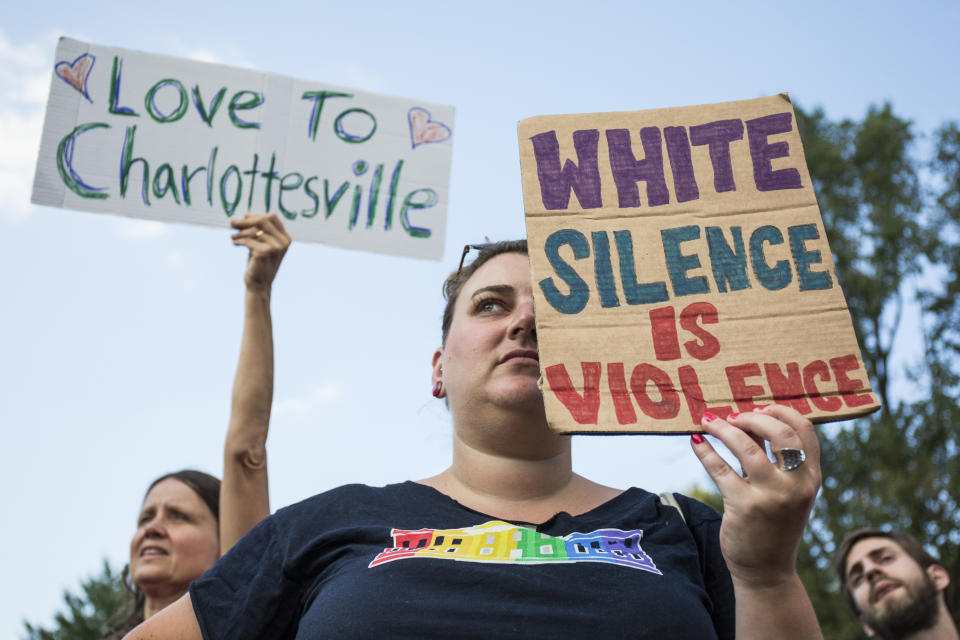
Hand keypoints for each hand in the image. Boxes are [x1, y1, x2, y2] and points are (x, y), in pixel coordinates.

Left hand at [230, 213, 290, 291]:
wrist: (259, 284)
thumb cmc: (259, 262)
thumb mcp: (262, 244)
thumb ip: (260, 231)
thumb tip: (246, 215)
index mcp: (285, 238)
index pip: (272, 217)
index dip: (256, 216)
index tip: (244, 217)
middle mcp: (284, 242)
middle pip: (263, 221)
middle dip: (245, 221)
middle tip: (232, 223)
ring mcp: (276, 247)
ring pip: (254, 230)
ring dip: (240, 232)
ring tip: (233, 237)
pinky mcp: (265, 252)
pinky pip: (249, 240)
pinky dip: (239, 240)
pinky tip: (235, 243)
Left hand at [691, 405, 820, 586]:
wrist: (767, 571)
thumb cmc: (774, 524)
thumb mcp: (785, 491)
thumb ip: (772, 459)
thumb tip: (749, 420)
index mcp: (811, 477)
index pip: (804, 430)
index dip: (782, 411)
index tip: (760, 406)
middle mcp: (796, 485)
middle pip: (780, 432)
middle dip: (753, 416)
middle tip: (732, 415)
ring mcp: (771, 496)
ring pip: (745, 446)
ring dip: (723, 428)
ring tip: (708, 421)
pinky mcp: (743, 506)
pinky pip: (720, 468)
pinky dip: (705, 450)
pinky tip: (696, 441)